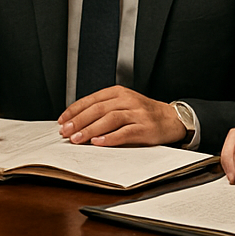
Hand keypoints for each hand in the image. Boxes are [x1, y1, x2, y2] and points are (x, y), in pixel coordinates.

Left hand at [57, 87, 184, 145]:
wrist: (171, 119)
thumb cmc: (144, 113)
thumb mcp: (123, 104)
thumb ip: (103, 109)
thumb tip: (77, 122)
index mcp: (118, 92)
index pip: (91, 99)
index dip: (75, 110)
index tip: (62, 120)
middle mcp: (127, 100)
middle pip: (98, 109)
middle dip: (79, 121)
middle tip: (66, 131)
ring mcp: (137, 113)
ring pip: (110, 119)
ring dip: (91, 129)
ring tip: (78, 138)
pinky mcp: (145, 127)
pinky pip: (125, 132)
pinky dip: (110, 138)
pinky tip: (98, 142)